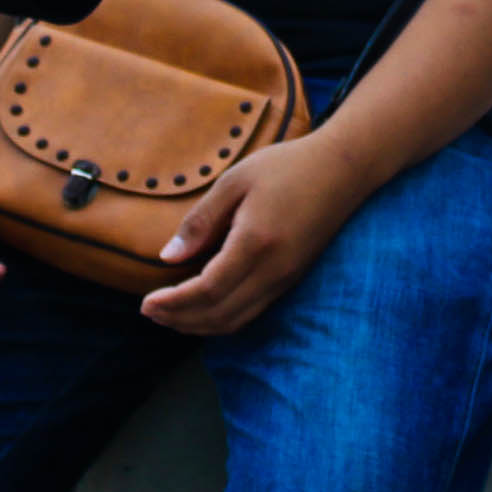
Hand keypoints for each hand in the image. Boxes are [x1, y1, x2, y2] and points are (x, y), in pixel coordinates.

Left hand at [139, 137, 371, 336]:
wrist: (344, 169)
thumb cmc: (287, 166)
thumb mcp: (236, 181)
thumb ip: (201, 220)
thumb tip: (167, 257)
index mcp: (256, 242)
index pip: (208, 290)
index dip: (174, 303)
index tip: (146, 302)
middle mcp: (274, 269)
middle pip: (220, 314)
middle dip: (180, 319)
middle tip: (150, 312)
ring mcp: (286, 278)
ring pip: (237, 320)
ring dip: (199, 324)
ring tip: (170, 316)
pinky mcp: (292, 279)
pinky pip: (252, 312)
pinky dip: (222, 319)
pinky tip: (203, 308)